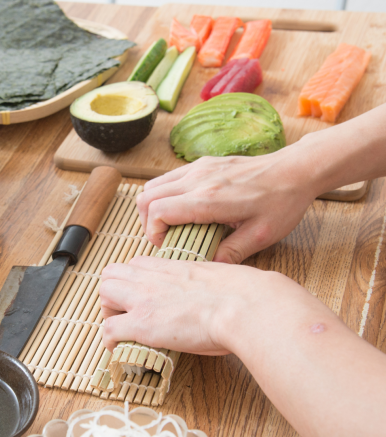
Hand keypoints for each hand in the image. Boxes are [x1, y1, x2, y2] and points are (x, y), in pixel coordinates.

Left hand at [99, 256, 311, 354]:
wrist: (245, 306)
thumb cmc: (244, 295)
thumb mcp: (218, 279)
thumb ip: (204, 283)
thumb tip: (212, 295)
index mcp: (171, 267)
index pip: (135, 264)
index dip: (132, 280)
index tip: (140, 296)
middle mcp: (152, 279)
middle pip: (110, 275)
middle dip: (113, 294)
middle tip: (125, 313)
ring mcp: (143, 300)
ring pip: (103, 296)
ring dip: (109, 312)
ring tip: (123, 329)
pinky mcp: (141, 324)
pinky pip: (108, 330)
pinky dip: (109, 340)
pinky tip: (120, 349)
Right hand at [136, 150, 317, 263]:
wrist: (297, 170)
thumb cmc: (282, 202)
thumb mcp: (260, 236)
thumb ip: (230, 253)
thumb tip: (207, 266)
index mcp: (210, 199)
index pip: (158, 211)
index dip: (153, 233)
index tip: (167, 245)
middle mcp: (199, 179)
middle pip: (147, 197)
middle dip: (148, 222)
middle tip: (165, 238)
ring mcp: (199, 168)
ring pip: (153, 185)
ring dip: (154, 207)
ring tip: (171, 224)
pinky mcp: (202, 163)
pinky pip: (169, 178)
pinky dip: (165, 194)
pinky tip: (183, 208)